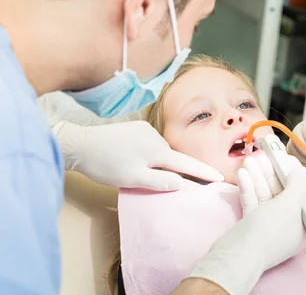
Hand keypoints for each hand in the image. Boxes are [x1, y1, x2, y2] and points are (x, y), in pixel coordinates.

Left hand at [53, 121, 223, 190]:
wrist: (80, 144)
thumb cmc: (106, 165)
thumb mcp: (133, 179)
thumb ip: (161, 181)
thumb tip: (184, 183)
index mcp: (158, 152)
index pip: (187, 165)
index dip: (204, 172)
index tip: (220, 177)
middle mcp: (156, 138)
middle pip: (173, 158)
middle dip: (177, 169)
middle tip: (173, 182)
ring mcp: (145, 130)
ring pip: (160, 151)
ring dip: (159, 161)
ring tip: (142, 171)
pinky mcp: (135, 127)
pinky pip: (150, 143)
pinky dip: (149, 152)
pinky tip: (135, 157)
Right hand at [188, 155, 305, 294]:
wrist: (237, 256)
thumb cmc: (271, 230)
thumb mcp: (290, 204)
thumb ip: (297, 183)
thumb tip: (299, 169)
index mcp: (305, 224)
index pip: (302, 193)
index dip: (294, 174)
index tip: (286, 157)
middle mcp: (289, 224)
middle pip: (282, 192)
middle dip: (273, 172)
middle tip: (264, 154)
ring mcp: (269, 224)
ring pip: (266, 195)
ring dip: (259, 176)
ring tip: (250, 159)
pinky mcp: (252, 224)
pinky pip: (254, 202)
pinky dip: (249, 187)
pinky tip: (243, 173)